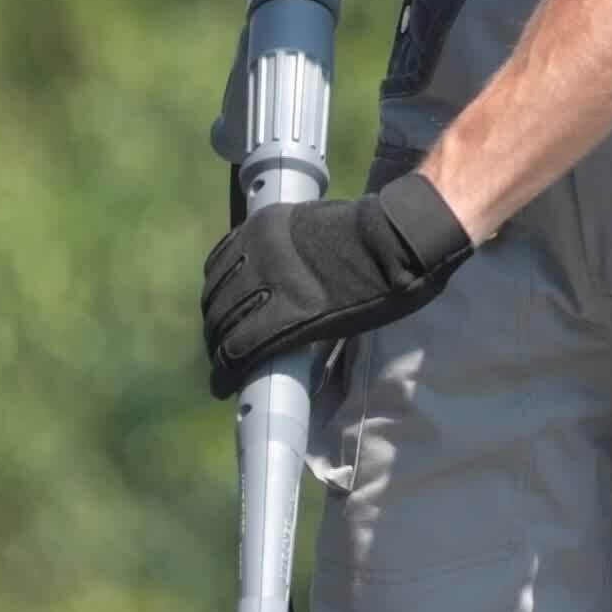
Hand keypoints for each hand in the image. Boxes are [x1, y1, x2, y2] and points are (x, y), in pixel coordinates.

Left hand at [198, 173, 475, 396]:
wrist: (396, 241)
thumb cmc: (375, 235)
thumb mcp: (316, 227)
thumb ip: (294, 248)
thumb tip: (293, 272)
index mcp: (263, 227)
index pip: (220, 265)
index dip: (217, 296)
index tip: (221, 314)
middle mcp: (256, 254)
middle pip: (216, 299)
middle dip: (216, 327)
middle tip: (220, 347)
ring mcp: (267, 287)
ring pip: (224, 327)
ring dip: (219, 352)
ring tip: (224, 371)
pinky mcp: (283, 320)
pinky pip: (240, 350)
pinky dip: (227, 371)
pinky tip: (224, 384)